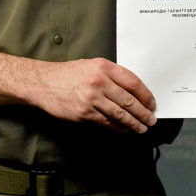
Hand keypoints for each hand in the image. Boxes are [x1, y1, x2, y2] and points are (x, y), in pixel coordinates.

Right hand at [30, 58, 157, 132]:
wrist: (44, 83)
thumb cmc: (69, 74)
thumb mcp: (92, 65)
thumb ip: (112, 75)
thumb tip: (133, 92)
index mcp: (104, 67)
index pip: (133, 82)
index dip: (145, 95)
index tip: (152, 103)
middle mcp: (99, 82)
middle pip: (128, 100)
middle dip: (143, 113)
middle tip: (151, 120)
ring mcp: (91, 99)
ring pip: (119, 114)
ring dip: (134, 123)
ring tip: (142, 128)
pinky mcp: (84, 114)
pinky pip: (106, 123)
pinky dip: (118, 128)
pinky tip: (125, 130)